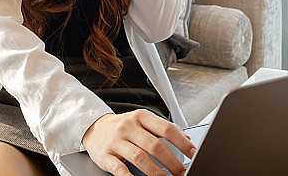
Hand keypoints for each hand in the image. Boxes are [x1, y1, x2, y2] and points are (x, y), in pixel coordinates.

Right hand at [82, 110, 196, 175]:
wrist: (94, 128)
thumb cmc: (124, 127)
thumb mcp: (143, 122)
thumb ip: (163, 129)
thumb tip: (187, 139)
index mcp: (141, 117)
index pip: (166, 129)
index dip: (181, 142)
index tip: (193, 153)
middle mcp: (128, 127)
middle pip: (154, 145)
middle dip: (172, 162)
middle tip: (182, 172)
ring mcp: (116, 141)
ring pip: (139, 157)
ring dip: (156, 172)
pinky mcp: (105, 155)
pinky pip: (120, 169)